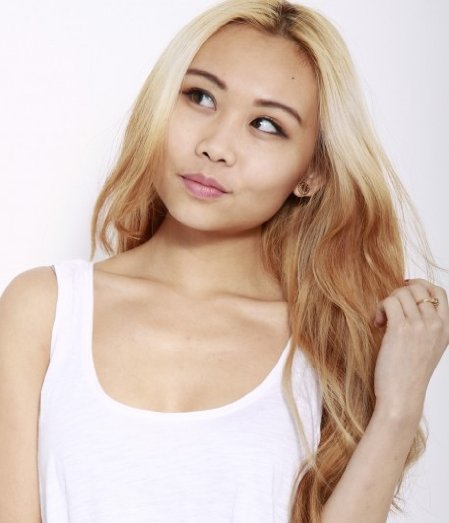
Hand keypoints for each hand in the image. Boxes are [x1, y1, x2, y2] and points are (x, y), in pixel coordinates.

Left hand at [373, 279, 448, 418]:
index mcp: (446, 328)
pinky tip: (377, 323)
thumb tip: (408, 303)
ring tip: (382, 320)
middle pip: (418, 288)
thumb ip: (427, 326)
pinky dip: (380, 308)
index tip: (403, 292)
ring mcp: (420, 326)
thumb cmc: (409, 374)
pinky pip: (389, 301)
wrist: (402, 396)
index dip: (419, 285)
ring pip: (401, 293)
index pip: (439, 292)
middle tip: (389, 311)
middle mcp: (436, 325)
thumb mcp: (429, 347)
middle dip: (399, 294)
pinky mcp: (401, 329)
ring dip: (387, 302)